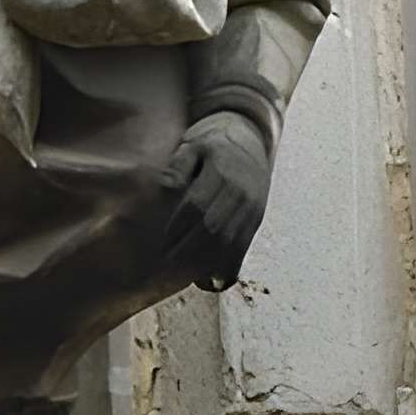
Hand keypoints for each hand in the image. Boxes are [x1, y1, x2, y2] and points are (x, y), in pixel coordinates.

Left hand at [163, 111, 270, 289]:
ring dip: (205, 264)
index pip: (197, 206)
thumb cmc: (212, 141)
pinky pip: (242, 249)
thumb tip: (164, 189)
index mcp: (222, 172)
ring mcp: (252, 208)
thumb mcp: (192, 144)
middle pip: (213, 230)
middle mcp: (241, 193)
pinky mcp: (256, 220)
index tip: (159, 243)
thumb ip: (178, 167)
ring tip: (181, 278)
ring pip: (229, 244)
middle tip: (163, 268)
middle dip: (187, 252)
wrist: (251, 135)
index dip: (177, 228)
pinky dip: (224, 267)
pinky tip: (206, 279)